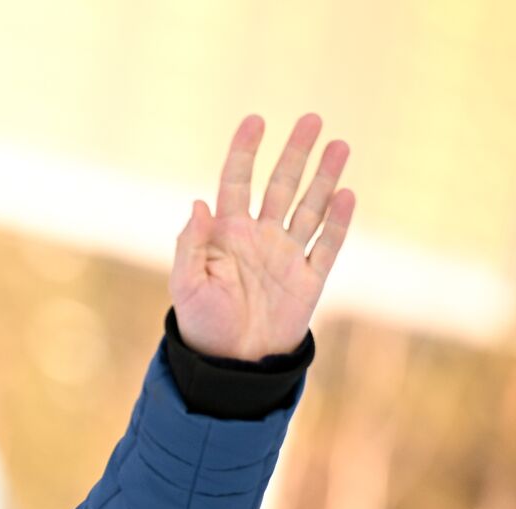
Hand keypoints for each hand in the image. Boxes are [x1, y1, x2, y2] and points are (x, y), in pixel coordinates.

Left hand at [169, 113, 354, 360]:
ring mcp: (286, 256)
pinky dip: (338, 221)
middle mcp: (258, 238)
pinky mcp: (309, 279)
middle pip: (281, 185)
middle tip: (312, 119)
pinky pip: (327, 244)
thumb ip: (191, 245)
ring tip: (340, 145)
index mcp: (226, 234)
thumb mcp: (186, 285)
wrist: (231, 364)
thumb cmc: (201, 324)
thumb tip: (198, 203)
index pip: (236, 181)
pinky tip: (347, 194)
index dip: (244, 151)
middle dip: (295, 153)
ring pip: (309, 207)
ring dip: (325, 177)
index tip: (255, 120)